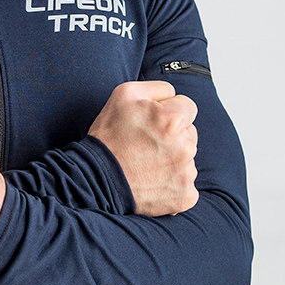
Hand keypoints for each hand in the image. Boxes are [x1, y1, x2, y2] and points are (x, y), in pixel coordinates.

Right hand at [88, 80, 198, 215]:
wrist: (94, 180)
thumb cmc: (108, 137)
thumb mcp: (125, 94)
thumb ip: (158, 88)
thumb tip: (174, 95)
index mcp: (174, 120)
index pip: (188, 108)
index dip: (169, 114)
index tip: (153, 125)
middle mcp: (185, 147)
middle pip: (190, 134)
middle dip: (173, 138)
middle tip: (146, 146)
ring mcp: (186, 174)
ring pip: (188, 159)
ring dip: (173, 160)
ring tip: (147, 165)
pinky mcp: (184, 196)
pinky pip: (188, 185)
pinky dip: (173, 185)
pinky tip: (154, 182)